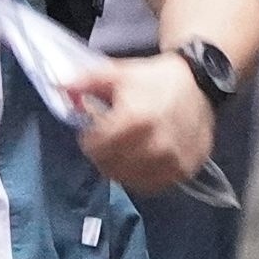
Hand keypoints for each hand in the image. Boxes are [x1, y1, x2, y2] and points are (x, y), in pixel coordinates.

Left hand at [77, 52, 216, 194]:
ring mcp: (171, 162)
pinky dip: (141, 176)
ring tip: (125, 149)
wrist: (201, 84)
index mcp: (135, 121)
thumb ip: (85, 82)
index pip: (95, 147)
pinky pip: (151, 185)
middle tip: (108, 141)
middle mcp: (154, 146)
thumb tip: (58, 84)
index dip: (89, 139)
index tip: (93, 130)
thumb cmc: (155, 79)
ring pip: (128, 179)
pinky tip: (141, 160)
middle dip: (102, 154)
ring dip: (120, 167)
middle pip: (109, 166)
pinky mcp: (184, 172)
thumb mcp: (118, 73)